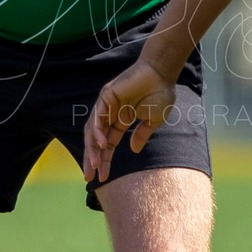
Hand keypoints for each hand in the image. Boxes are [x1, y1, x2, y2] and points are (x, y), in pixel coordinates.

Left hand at [82, 61, 179, 181]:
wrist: (162, 74)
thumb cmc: (160, 93)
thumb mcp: (152, 121)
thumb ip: (141, 135)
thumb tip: (134, 150)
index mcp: (121, 120)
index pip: (108, 144)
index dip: (105, 160)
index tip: (102, 176)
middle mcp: (111, 114)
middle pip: (96, 140)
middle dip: (92, 159)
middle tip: (89, 177)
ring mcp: (107, 105)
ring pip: (93, 130)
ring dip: (93, 148)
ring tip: (95, 165)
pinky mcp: (106, 96)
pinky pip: (99, 116)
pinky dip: (98, 130)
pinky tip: (101, 144)